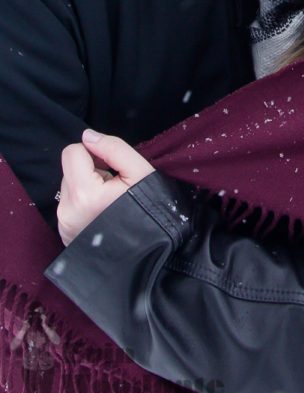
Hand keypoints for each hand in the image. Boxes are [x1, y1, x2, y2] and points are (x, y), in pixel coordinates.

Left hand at [58, 129, 154, 245]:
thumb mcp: (140, 172)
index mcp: (84, 193)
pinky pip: (69, 205)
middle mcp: (67, 210)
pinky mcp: (64, 234)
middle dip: (90, 171)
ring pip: (69, 186)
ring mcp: (64, 224)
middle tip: (114, 187)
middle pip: (70, 168)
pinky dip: (84, 203)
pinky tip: (102, 214)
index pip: (72, 151)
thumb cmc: (149, 211)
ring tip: (109, 202)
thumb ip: (113, 147)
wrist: (149, 256)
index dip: (94, 152)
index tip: (111, 167)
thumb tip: (88, 136)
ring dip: (86, 187)